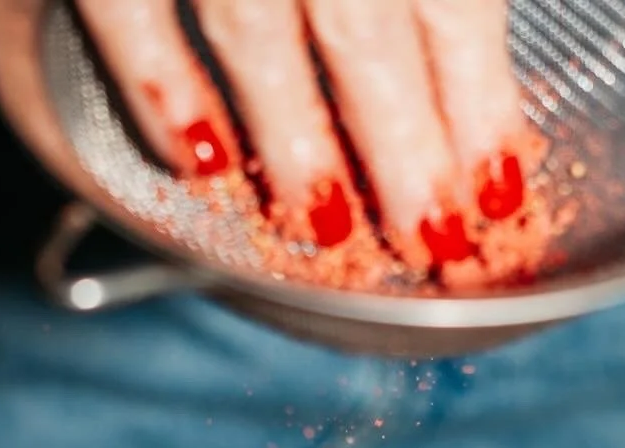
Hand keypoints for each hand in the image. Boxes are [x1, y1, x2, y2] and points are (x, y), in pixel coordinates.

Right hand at [71, 0, 529, 258]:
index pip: (456, 0)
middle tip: (435, 245)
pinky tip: (196, 166)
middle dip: (409, 152)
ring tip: (327, 227)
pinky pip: (124, 9)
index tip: (501, 197)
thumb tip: (460, 82)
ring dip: (296, 141)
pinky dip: (159, 90)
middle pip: (368, 26)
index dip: (482, 107)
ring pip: (255, 26)